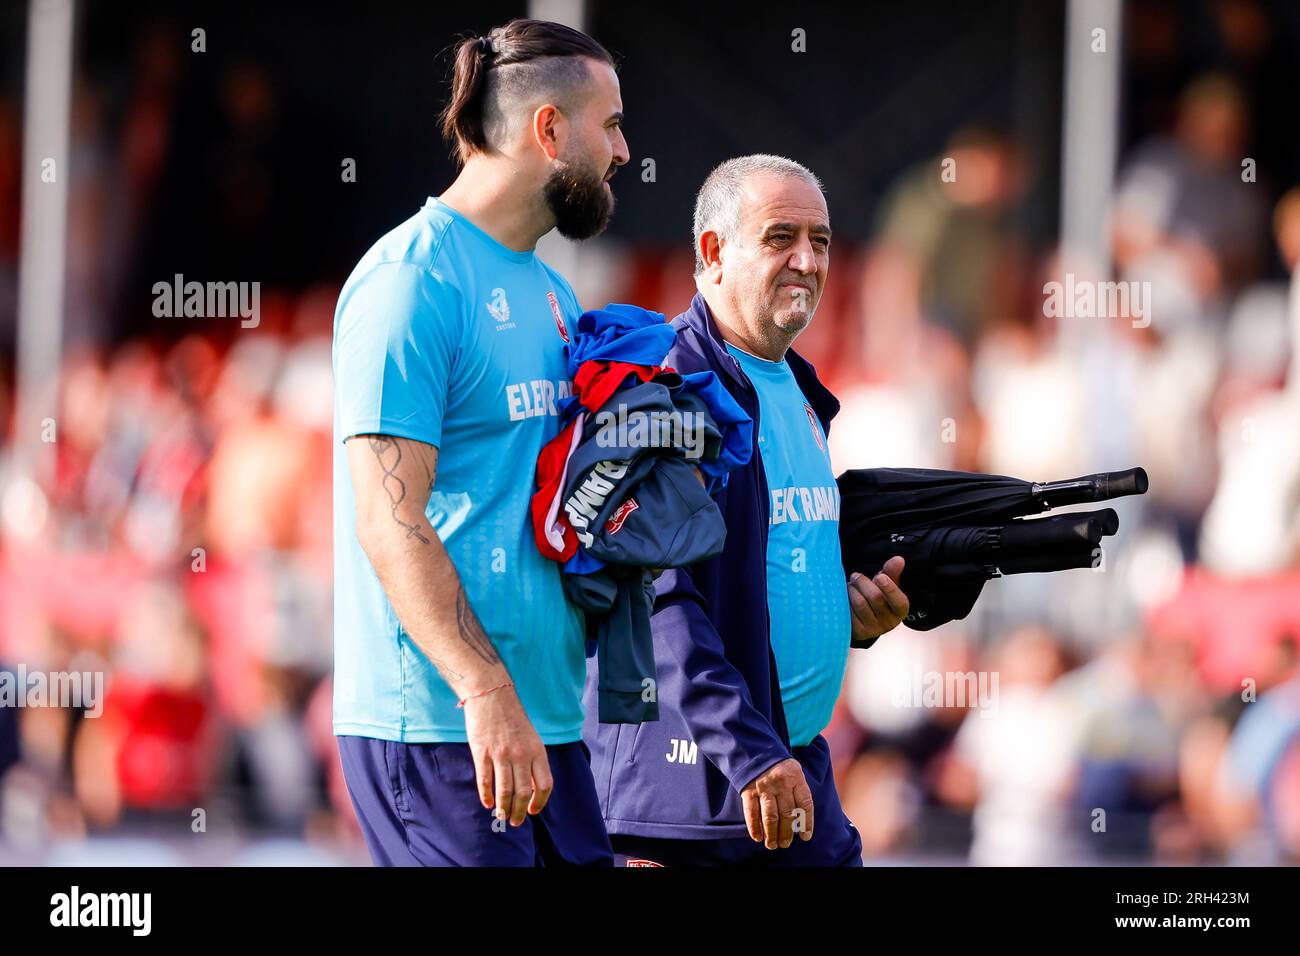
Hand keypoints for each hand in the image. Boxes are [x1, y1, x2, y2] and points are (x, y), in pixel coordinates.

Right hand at [462, 684, 552, 826]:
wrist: (492, 696)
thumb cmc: (513, 718)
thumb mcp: (531, 738)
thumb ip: (532, 760)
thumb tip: (531, 788)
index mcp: (537, 751)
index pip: (545, 784)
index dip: (540, 802)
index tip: (533, 811)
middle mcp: (521, 755)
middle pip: (524, 792)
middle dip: (520, 811)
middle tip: (516, 821)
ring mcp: (500, 755)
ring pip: (505, 791)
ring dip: (504, 808)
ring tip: (502, 817)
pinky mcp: (482, 753)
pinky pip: (485, 780)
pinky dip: (487, 795)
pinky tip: (488, 803)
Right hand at [740, 758, 813, 848]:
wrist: (755, 749)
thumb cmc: (778, 766)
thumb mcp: (794, 772)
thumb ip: (798, 792)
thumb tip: (801, 821)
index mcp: (796, 777)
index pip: (805, 803)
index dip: (807, 823)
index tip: (805, 837)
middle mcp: (781, 783)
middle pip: (787, 814)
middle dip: (787, 833)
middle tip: (786, 843)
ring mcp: (763, 786)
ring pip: (770, 817)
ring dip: (772, 834)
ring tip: (773, 845)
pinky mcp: (748, 789)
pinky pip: (752, 812)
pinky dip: (754, 827)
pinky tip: (757, 837)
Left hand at [848, 555, 909, 641]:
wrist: (866, 617)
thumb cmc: (880, 595)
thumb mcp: (888, 584)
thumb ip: (892, 572)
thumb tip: (899, 559)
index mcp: (901, 610)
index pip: (899, 601)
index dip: (889, 588)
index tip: (880, 576)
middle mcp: (890, 623)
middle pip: (875, 597)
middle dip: (863, 582)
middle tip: (855, 576)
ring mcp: (874, 629)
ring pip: (860, 603)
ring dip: (852, 589)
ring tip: (850, 585)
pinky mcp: (860, 632)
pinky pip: (849, 612)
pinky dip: (846, 600)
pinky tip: (845, 596)